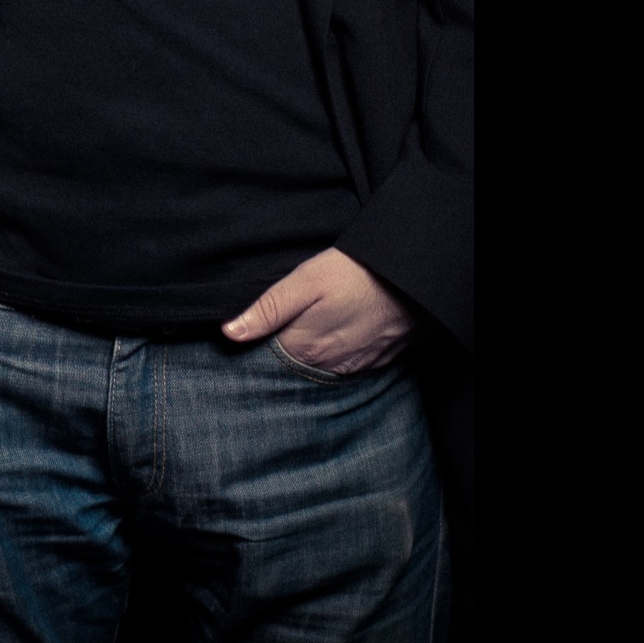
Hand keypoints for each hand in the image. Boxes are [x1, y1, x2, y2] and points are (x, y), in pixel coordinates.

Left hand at [221, 246, 417, 374]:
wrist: (414, 279)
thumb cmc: (357, 274)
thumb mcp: (306, 281)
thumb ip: (268, 308)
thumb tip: (229, 332)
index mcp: (305, 348)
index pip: (268, 360)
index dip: (256, 348)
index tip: (247, 337)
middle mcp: (328, 366)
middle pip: (294, 366)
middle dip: (282, 353)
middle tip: (280, 327)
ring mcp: (355, 367)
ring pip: (321, 368)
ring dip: (311, 355)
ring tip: (309, 329)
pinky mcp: (376, 361)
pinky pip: (347, 366)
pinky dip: (338, 355)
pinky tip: (337, 334)